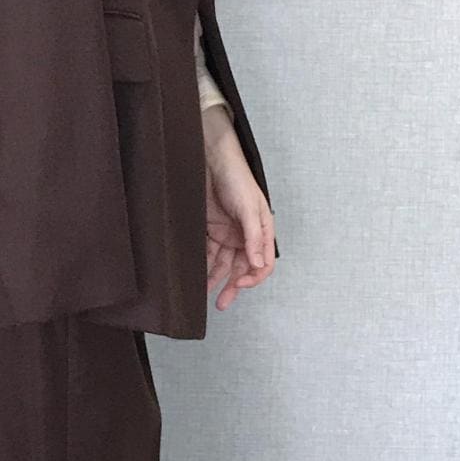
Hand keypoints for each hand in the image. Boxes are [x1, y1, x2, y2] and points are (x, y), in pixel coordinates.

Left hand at [201, 107, 276, 312]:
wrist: (211, 158)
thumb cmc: (236, 177)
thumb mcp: (249, 208)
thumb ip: (253, 237)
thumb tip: (257, 263)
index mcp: (261, 231)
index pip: (262, 263)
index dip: (253, 277)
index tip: (239, 284)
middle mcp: (245, 235)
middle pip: (241, 268)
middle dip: (232, 286)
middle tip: (222, 302)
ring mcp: (227, 233)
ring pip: (222, 264)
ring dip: (215, 279)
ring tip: (205, 294)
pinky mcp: (210, 229)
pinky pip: (208, 253)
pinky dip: (204, 265)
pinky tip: (197, 276)